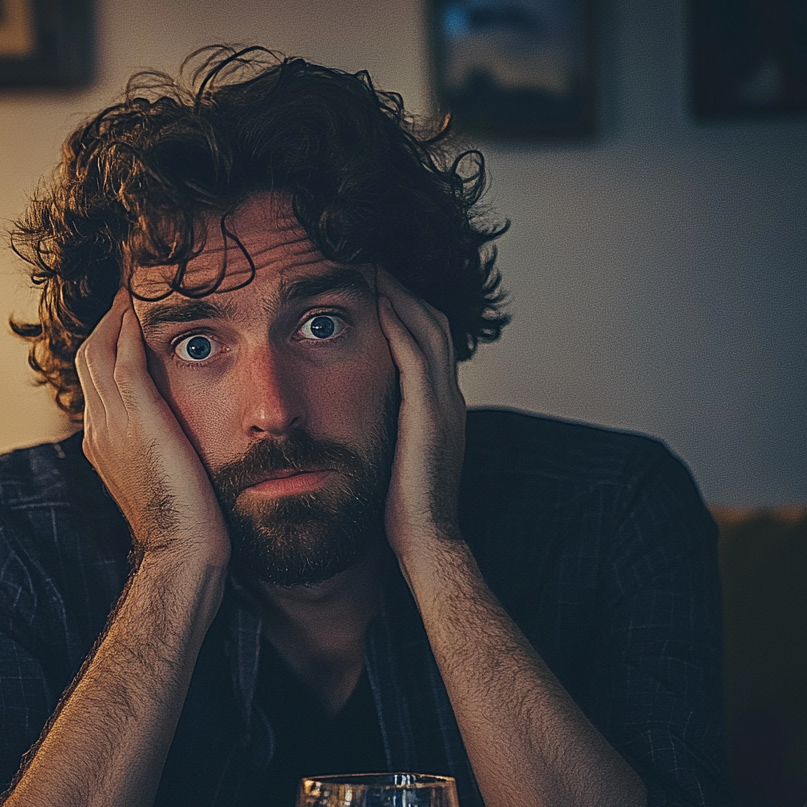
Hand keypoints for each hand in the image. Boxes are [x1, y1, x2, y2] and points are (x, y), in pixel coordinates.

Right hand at [75, 287, 230, 566]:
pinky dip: (129, 332)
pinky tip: (142, 313)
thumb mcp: (160, 478)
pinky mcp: (139, 421)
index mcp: (100, 443)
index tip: (126, 323)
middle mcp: (98, 429)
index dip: (107, 347)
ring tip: (133, 292)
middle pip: (89, 359)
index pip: (95, 380)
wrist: (181, 551)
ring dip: (116, 318)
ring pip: (99, 353)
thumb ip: (154, 450)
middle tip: (126, 295)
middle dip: (105, 322)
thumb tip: (172, 435)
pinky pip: (124, 361)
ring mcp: (113, 425)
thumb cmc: (182, 523)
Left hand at [376, 272, 466, 560]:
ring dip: (404, 295)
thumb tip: (356, 413)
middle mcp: (450, 399)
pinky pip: (418, 357)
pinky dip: (401, 325)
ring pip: (432, 330)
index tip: (375, 286)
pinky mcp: (431, 417)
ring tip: (377, 268)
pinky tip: (380, 303)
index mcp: (442, 408)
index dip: (407, 309)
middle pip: (436, 323)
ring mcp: (445, 406)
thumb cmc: (403, 510)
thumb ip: (388, 428)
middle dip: (407, 289)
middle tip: (376, 262)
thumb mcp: (396, 457)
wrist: (427, 544)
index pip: (430, 341)